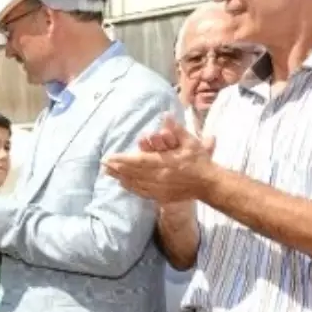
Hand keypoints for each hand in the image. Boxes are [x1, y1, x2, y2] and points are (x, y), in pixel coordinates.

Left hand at [102, 114, 217, 203]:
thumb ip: (176, 129)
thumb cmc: (199, 161)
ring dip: (120, 177)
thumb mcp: (190, 142)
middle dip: (117, 169)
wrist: (208, 184)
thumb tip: (165, 115)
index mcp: (165, 163)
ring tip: (108, 173)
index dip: (122, 160)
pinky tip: (123, 183)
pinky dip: (130, 187)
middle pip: (133, 173)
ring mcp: (159, 189)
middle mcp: (159, 177)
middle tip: (103, 165)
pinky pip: (142, 192)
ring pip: (135, 183)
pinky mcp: (161, 197)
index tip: (109, 157)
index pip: (138, 161)